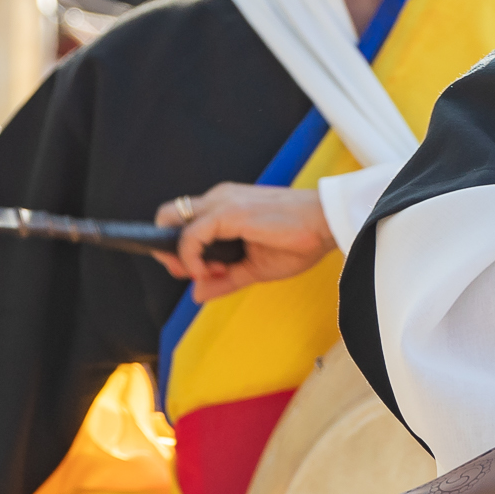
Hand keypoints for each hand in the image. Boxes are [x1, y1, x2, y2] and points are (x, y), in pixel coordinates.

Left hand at [154, 183, 334, 302]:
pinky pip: (190, 235)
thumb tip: (196, 294)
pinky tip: (207, 271)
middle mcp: (219, 199)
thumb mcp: (256, 268)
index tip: (200, 272)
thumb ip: (225, 280)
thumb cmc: (300, 240)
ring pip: (172, 220)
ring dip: (179, 255)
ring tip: (208, 273)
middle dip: (167, 248)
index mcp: (226, 207)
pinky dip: (190, 257)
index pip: (184, 222)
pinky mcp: (228, 212)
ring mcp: (222, 202)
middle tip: (191, 272)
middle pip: (168, 216)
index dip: (180, 249)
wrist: (327, 224)